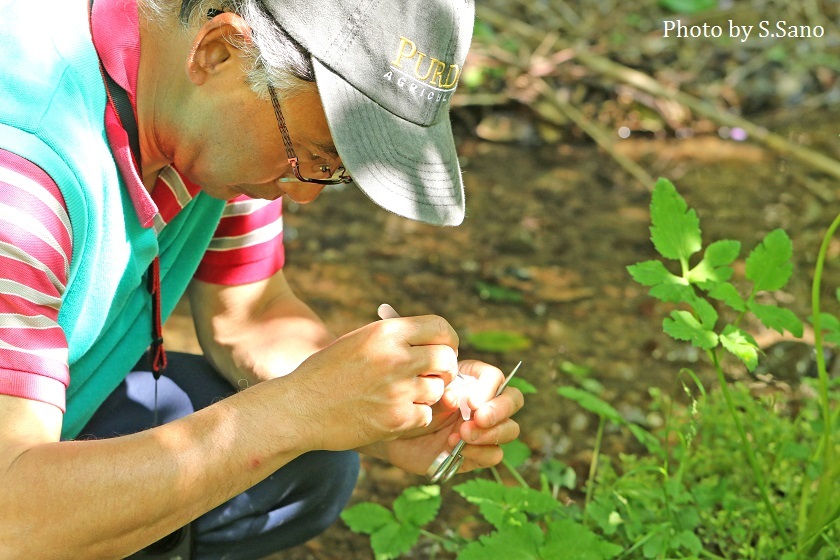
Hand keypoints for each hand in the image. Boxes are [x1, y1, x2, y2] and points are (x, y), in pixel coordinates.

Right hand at [285, 315, 458, 451]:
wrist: (298, 408)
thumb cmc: (326, 373)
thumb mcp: (358, 341)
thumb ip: (394, 338)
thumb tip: (431, 340)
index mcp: (387, 332)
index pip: (440, 327)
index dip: (447, 340)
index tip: (443, 350)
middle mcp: (396, 357)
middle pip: (447, 360)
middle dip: (444, 370)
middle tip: (431, 377)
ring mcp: (398, 389)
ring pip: (439, 391)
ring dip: (426, 396)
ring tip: (400, 396)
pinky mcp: (396, 419)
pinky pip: (425, 416)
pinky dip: (413, 418)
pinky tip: (391, 414)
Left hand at [370, 360, 523, 475]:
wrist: (393, 431)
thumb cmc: (408, 403)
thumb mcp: (423, 390)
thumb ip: (442, 391)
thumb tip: (455, 400)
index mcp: (473, 380)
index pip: (496, 378)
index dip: (489, 389)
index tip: (469, 401)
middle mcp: (483, 402)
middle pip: (513, 400)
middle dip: (499, 410)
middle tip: (478, 418)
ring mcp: (483, 429)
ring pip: (510, 429)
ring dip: (490, 433)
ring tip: (463, 434)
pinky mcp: (477, 453)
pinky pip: (494, 455)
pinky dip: (480, 453)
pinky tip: (459, 449)